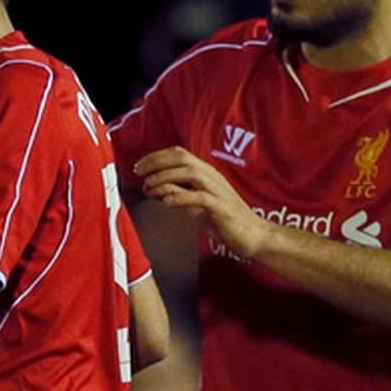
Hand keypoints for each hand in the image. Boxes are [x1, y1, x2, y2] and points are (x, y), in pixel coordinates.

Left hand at [134, 147, 268, 258]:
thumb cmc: (224, 221)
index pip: (179, 154)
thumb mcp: (196, 205)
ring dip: (165, 178)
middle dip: (156, 162)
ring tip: (149, 188)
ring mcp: (218, 191)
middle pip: (182, 158)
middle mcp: (212, 177)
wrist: (253, 235)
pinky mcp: (221, 207)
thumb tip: (158, 190)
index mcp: (206, 174)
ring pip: (190, 173)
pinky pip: (200, 197)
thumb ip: (180, 194)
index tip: (139, 166)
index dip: (156, 156)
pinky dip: (181, 197)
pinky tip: (167, 202)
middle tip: (138, 173)